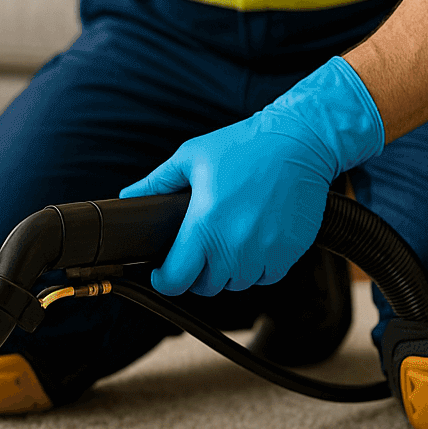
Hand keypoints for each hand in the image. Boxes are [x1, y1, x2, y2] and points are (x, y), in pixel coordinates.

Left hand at [120, 57, 383, 295]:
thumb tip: (128, 197)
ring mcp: (264, 253)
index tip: (162, 271)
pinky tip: (253, 243)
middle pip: (206, 286)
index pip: (177, 279)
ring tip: (227, 243)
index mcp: (205, 226)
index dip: (164, 280)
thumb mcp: (192, 157)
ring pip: (236, 284)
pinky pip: (265, 277)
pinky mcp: (288, 254)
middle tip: (198, 251)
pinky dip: (256, 268)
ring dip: (227, 271)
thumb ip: (157, 182)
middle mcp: (235, 247)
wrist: (299, 143)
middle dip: (196, 273)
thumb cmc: (244, 146)